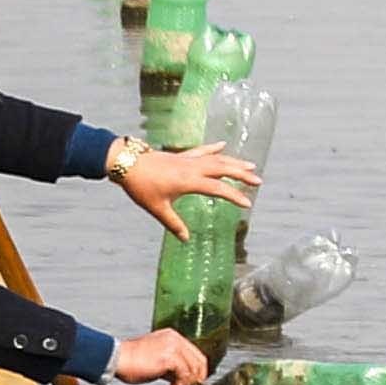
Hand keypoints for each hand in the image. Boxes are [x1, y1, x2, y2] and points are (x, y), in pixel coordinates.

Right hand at [103, 327, 210, 384]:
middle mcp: (175, 339)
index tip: (190, 383)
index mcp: (172, 337)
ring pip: (194, 368)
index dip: (195, 371)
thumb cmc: (129, 360)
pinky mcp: (170, 357)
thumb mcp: (154, 359)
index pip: (194, 354)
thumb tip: (179, 379)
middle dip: (195, 379)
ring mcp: (173, 347)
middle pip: (199, 361)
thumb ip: (169, 366)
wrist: (116, 358)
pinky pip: (185, 374)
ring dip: (187, 384)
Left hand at [108, 141, 256, 229]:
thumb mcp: (157, 208)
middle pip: (223, 169)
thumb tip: (185, 239)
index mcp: (189, 181)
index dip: (234, 196)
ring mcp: (187, 159)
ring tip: (250, 165)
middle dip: (242, 174)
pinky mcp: (180, 156)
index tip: (247, 203)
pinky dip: (213, 148)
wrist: (126, 163)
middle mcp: (192, 167)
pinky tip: (223, 145)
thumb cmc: (140, 187)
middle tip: (259, 180)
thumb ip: (173, 224)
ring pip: (216, 158)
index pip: (218, 188)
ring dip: (234, 161)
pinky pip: (201, 150)